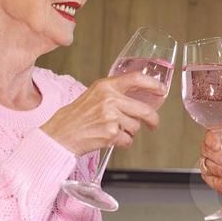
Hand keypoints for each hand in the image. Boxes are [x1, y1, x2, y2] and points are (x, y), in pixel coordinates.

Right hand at [40, 74, 164, 156]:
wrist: (60, 135)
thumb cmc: (75, 117)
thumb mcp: (92, 95)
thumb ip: (113, 93)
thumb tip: (137, 96)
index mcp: (105, 86)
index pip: (136, 78)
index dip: (153, 84)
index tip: (162, 90)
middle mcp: (109, 99)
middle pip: (144, 109)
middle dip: (153, 119)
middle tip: (153, 124)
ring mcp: (111, 117)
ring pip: (136, 127)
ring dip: (130, 132)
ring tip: (115, 131)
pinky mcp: (110, 134)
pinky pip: (128, 140)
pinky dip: (123, 142)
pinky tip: (110, 139)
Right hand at [198, 130, 221, 209]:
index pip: (213, 134)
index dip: (212, 138)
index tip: (217, 144)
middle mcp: (217, 152)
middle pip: (205, 148)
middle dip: (215, 154)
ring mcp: (214, 166)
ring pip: (205, 164)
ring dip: (217, 168)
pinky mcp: (213, 180)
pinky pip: (209, 179)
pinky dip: (217, 180)